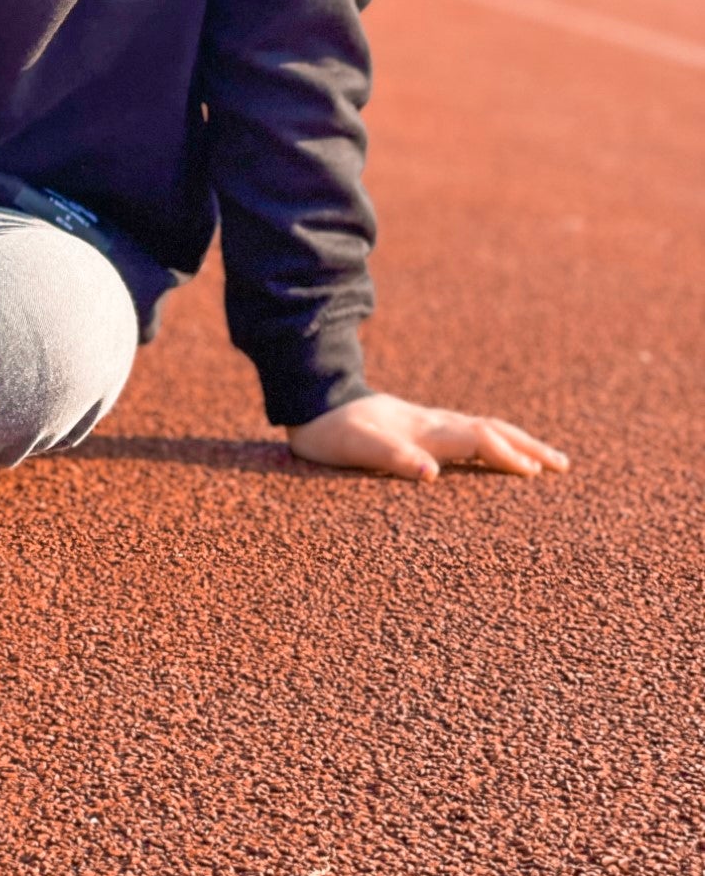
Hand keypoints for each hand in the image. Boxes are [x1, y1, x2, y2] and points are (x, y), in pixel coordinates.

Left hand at [285, 392, 569, 481]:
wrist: (313, 401)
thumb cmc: (334, 433)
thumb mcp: (359, 450)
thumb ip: (395, 458)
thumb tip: (432, 475)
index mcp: (426, 431)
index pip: (479, 440)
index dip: (508, 456)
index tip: (537, 474)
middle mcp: (433, 423)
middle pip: (492, 430)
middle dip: (528, 447)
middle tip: (562, 465)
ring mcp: (427, 422)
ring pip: (482, 428)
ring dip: (515, 442)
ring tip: (541, 459)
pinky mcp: (417, 425)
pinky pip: (467, 431)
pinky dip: (491, 440)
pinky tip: (492, 448)